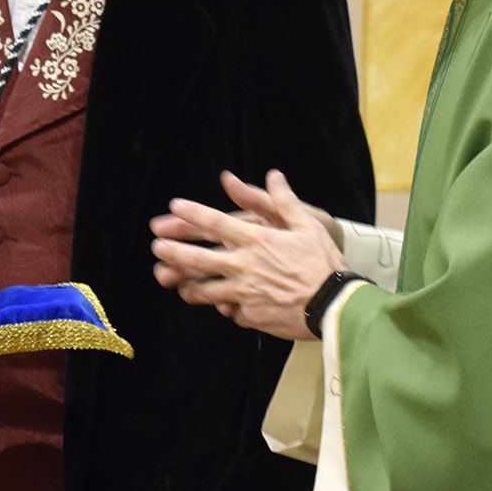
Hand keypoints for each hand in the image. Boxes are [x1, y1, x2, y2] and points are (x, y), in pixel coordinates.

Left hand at [149, 170, 344, 339]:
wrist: (334, 305)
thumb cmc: (323, 262)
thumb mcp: (307, 225)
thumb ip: (284, 200)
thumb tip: (274, 175)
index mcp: (257, 241)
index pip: (217, 222)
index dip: (192, 214)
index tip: (175, 207)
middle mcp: (244, 266)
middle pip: (199, 259)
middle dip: (175, 252)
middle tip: (157, 248)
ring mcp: (244, 293)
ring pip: (205, 291)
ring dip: (189, 286)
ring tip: (177, 284)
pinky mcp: (250, 316)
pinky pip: (230, 312)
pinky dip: (225, 309)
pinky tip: (220, 307)